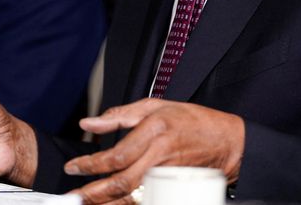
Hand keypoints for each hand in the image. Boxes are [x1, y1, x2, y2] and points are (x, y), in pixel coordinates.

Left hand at [64, 98, 244, 204]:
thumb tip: (89, 123)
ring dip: (106, 204)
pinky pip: (146, 202)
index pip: (116, 154)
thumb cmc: (192, 121)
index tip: (73, 167)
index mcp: (155, 130)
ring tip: (86, 204)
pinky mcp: (175, 189)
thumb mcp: (155, 106)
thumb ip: (120, 115)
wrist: (227, 142)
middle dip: (93, 192)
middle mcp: (161, 155)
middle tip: (73, 195)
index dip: (90, 163)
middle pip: (121, 181)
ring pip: (132, 196)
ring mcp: (169, 175)